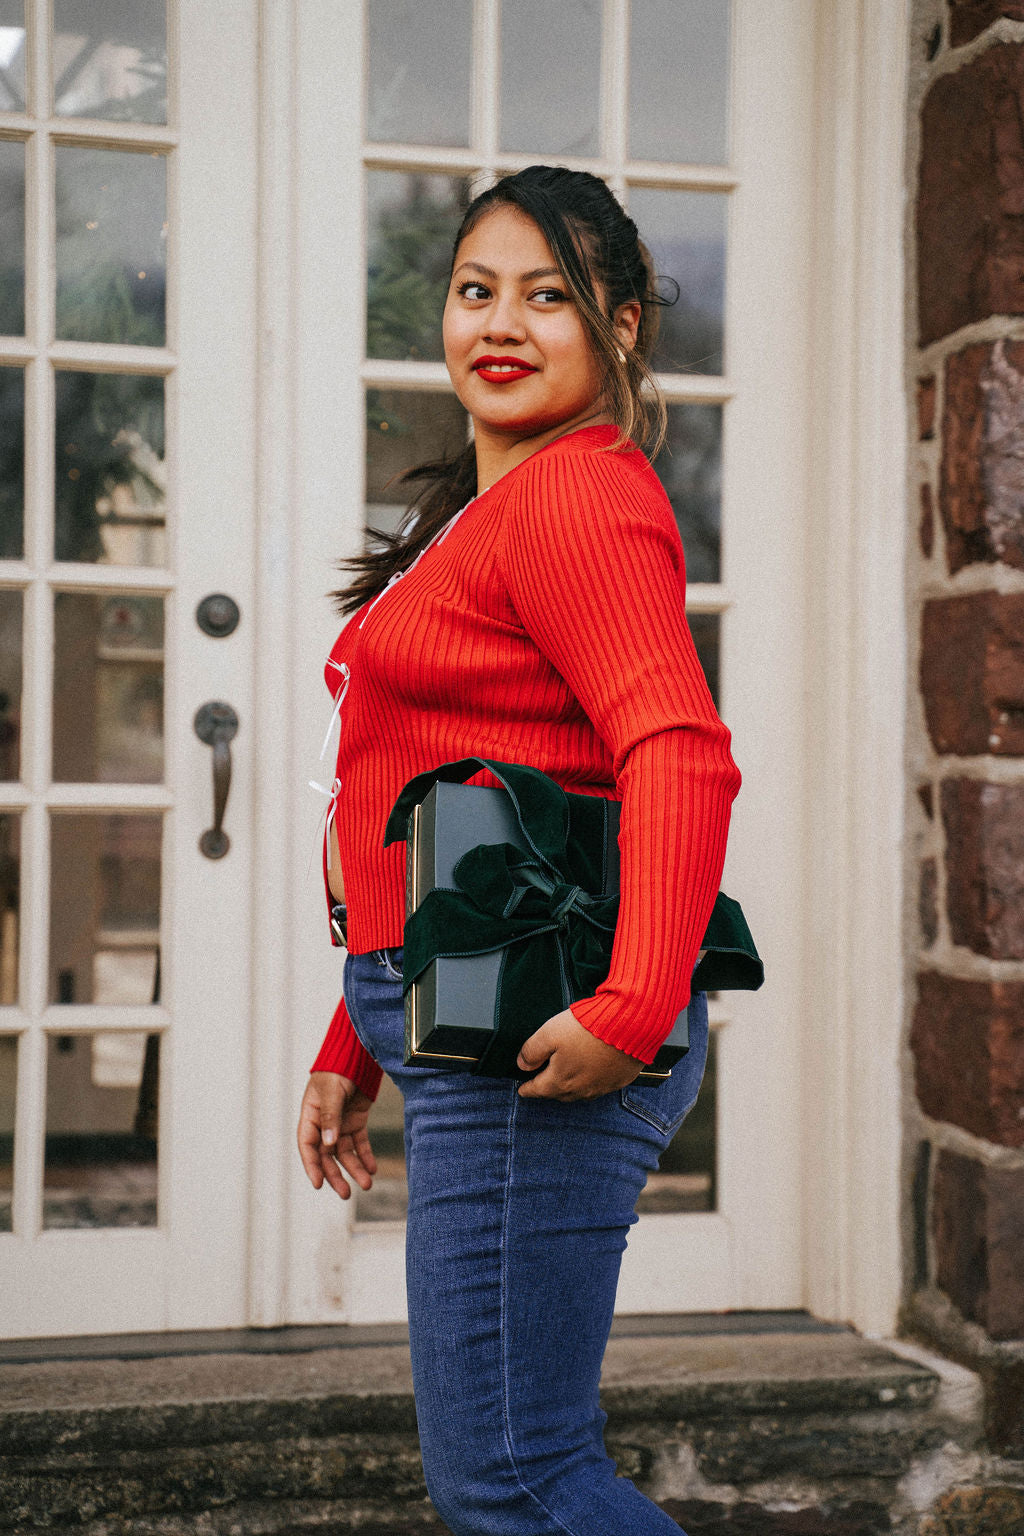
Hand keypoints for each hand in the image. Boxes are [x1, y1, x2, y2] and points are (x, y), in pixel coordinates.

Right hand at [297, 1072, 376, 1199]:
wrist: (357, 1054)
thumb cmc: (338, 1069)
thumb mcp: (332, 1091)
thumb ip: (331, 1117)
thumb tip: (329, 1144)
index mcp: (310, 1115)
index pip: (307, 1146)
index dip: (312, 1166)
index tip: (319, 1184)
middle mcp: (324, 1123)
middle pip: (327, 1155)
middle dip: (336, 1175)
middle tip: (346, 1194)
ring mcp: (340, 1123)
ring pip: (345, 1152)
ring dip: (355, 1168)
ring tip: (367, 1184)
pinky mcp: (356, 1120)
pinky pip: (360, 1143)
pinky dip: (366, 1156)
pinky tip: (373, 1168)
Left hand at [516, 1008, 643, 1100]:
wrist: (628, 1027)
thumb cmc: (586, 1029)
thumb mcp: (549, 1033)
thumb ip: (532, 1051)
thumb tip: (522, 1064)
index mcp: (560, 1081)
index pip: (538, 1090)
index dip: (527, 1089)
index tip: (522, 1090)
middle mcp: (580, 1090)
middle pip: (558, 1093)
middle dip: (548, 1089)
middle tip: (541, 1082)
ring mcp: (601, 1087)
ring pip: (579, 1093)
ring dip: (569, 1088)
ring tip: (565, 1079)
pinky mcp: (618, 1080)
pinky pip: (599, 1086)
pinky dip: (590, 1082)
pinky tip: (590, 1073)